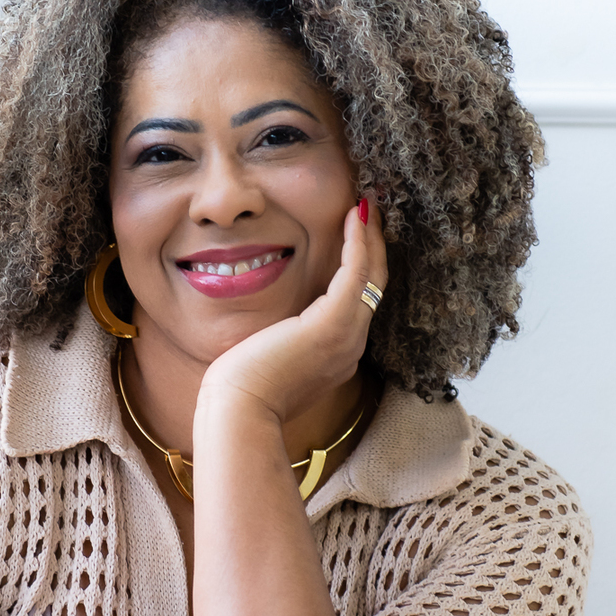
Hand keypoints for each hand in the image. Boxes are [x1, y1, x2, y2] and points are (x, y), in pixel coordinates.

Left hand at [196, 198, 388, 428]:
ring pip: (372, 275)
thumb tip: (277, 324)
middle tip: (371, 208)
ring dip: (371, 235)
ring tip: (367, 204)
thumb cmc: (243, 389)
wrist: (240, 411)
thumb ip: (284, 339)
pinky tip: (353, 216)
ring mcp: (347, 337)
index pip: (360, 301)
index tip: (358, 232)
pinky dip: (358, 242)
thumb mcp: (271, 357)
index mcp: (339, 354)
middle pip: (375, 285)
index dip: (363, 264)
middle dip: (375, 244)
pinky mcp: (333, 325)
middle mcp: (352, 346)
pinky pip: (355, 273)